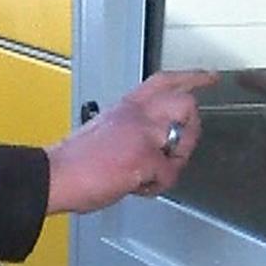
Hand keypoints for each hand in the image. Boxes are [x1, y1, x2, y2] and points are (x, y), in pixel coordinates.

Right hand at [44, 70, 218, 215]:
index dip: (192, 78)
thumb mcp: (105, 129)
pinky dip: (155, 187)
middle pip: (186, 104)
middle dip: (192, 128)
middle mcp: (137, 114)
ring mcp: (142, 135)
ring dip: (176, 161)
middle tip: (183, 144)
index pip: (164, 81)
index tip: (209, 77)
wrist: (55, 175)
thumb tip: (151, 145)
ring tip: (154, 172)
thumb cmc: (74, 161)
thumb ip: (130, 129)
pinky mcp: (144, 159)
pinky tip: (137, 187)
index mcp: (126, 106)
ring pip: (183, 141)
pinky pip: (169, 175)